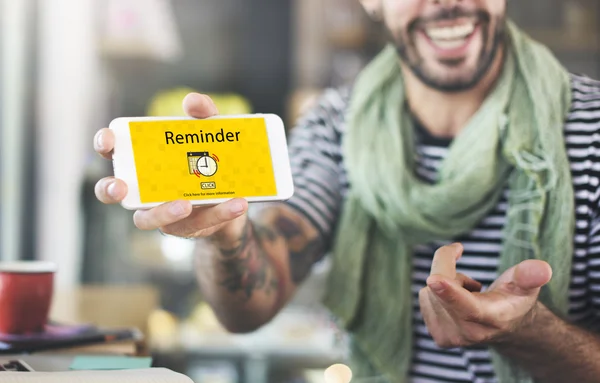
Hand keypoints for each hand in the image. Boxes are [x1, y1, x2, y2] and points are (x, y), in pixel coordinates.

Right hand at [93, 93, 247, 242]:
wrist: (237, 192)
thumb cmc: (210, 157)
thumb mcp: (211, 132)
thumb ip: (204, 114)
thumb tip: (192, 101)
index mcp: (143, 160)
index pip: (113, 152)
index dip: (104, 145)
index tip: (109, 140)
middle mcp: (143, 188)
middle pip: (112, 192)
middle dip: (110, 189)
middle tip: (120, 187)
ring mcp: (161, 211)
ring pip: (146, 219)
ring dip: (162, 213)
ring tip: (187, 204)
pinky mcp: (187, 227)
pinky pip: (198, 223)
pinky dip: (220, 213)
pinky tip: (237, 203)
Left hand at [419, 243, 552, 347]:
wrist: (506, 326)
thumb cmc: (514, 298)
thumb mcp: (526, 284)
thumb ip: (530, 275)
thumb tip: (542, 269)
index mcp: (492, 319)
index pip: (467, 306)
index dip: (449, 291)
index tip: (433, 279)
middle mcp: (469, 334)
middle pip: (440, 287)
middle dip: (449, 267)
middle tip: (472, 279)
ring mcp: (450, 338)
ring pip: (430, 290)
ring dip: (445, 283)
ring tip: (469, 294)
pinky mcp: (437, 336)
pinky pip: (425, 298)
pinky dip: (437, 292)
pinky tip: (456, 301)